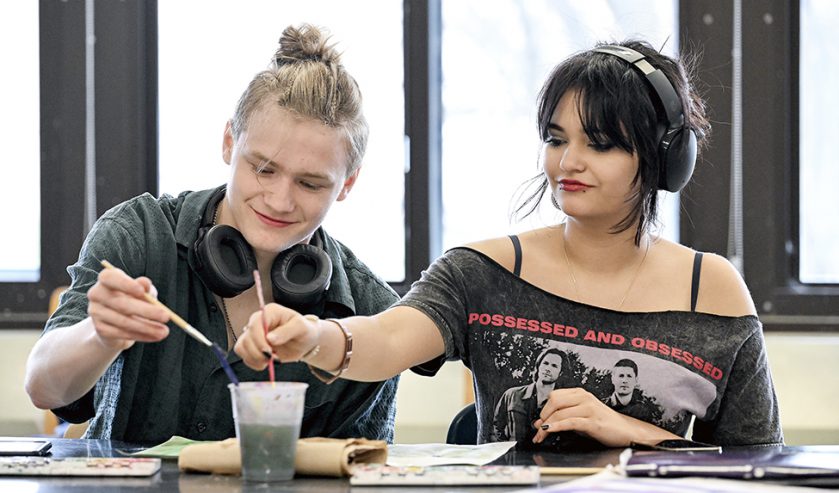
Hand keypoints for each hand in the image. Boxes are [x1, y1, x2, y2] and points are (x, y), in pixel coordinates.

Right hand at [86, 265, 169, 350]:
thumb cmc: (134, 299)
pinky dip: (141, 336)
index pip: (110, 278)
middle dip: (146, 311)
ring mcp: (96, 312)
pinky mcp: (100, 329)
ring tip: (165, 331)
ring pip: (124, 321)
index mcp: (107, 279)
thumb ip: (145, 287)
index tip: (142, 291)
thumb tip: (145, 283)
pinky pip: (123, 334)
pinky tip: (154, 336)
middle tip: (167, 317)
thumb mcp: (142, 291)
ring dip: (147, 327)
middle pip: (121, 303)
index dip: (125, 284)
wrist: (119, 322)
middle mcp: (97, 294)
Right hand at [234, 303, 319, 370]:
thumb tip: (270, 338)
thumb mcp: (300, 328)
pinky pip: (243, 355)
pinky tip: (265, 363)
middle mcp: (258, 321)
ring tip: (270, 361)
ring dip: (254, 358)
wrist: (304, 341)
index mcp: (269, 312)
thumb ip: (287, 331)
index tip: (269, 352)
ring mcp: (253, 334)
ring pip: (241, 347)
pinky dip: (252, 362)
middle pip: (246, 338)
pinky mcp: (252, 345)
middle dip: (258, 352)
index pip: (255, 324)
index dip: (259, 340)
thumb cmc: (304, 330)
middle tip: (273, 358)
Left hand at [532, 388, 674, 446]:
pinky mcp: (593, 421)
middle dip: (543, 417)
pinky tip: (549, 430)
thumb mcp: (581, 417)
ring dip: (546, 427)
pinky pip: (570, 422)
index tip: (538, 423)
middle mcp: (584, 398)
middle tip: (538, 431)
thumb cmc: (604, 424)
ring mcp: (589, 408)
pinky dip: (557, 426)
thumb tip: (541, 423)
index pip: (554, 396)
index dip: (543, 410)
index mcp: (580, 393)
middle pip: (554, 402)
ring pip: (560, 413)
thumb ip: (563, 417)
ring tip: (541, 437)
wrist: (627, 431)